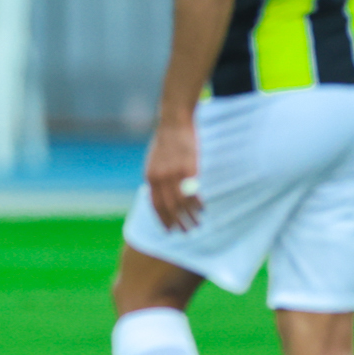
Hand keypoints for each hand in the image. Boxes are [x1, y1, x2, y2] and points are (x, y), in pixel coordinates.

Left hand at [143, 113, 202, 232]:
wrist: (174, 122)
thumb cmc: (166, 141)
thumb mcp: (154, 161)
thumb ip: (156, 178)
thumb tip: (159, 193)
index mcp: (150, 177)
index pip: (155, 205)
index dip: (162, 219)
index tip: (168, 231)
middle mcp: (160, 178)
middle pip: (169, 207)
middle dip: (177, 222)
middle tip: (186, 232)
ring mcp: (174, 174)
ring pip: (182, 203)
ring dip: (190, 216)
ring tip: (197, 224)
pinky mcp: (189, 168)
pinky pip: (193, 191)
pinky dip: (198, 203)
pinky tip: (203, 209)